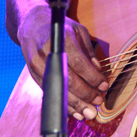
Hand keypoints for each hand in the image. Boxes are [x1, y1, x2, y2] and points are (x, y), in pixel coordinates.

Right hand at [17, 5, 108, 119]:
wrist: (32, 23)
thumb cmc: (60, 27)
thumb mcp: (79, 31)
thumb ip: (88, 52)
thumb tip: (98, 70)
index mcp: (62, 41)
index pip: (80, 64)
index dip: (93, 78)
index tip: (104, 86)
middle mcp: (48, 54)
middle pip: (69, 80)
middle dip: (86, 94)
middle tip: (99, 102)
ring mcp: (38, 65)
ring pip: (58, 89)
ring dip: (74, 104)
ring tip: (88, 113)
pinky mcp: (33, 73)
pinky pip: (49, 92)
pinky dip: (61, 103)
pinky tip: (73, 110)